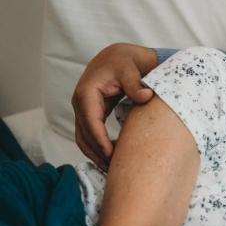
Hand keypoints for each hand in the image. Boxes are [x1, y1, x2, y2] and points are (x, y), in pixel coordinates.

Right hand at [71, 43, 156, 168]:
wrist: (120, 56)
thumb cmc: (126, 61)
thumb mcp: (130, 69)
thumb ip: (135, 83)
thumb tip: (145, 97)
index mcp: (87, 93)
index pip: (91, 123)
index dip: (100, 141)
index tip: (113, 156)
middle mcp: (80, 102)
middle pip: (84, 135)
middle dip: (98, 153)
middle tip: (117, 170)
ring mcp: (83, 109)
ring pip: (83, 138)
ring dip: (96, 154)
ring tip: (114, 169)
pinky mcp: (91, 113)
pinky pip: (90, 134)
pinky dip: (98, 147)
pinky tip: (113, 158)